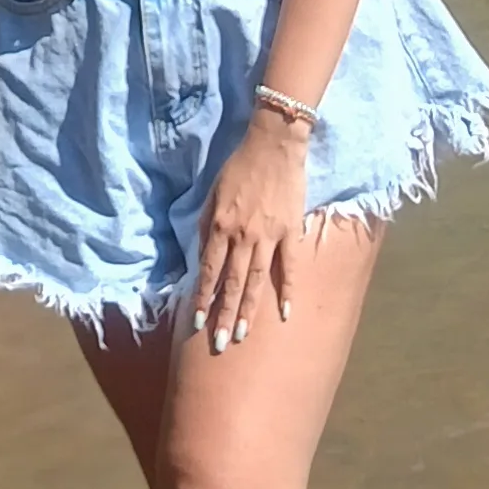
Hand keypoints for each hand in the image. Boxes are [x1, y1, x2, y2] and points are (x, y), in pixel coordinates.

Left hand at [191, 109, 309, 352]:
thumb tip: (202, 258)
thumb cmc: (239, 167)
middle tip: (220, 343)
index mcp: (221, 226)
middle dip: (224, 315)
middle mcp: (243, 236)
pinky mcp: (290, 232)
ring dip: (249, 310)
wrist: (273, 145)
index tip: (197, 323)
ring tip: (243, 335)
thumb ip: (206, 226)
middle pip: (232, 283)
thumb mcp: (212, 193)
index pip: (210, 271)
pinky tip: (286, 313)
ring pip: (256, 280)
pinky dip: (288, 290)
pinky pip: (289, 266)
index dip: (204, 298)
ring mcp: (268, 236)